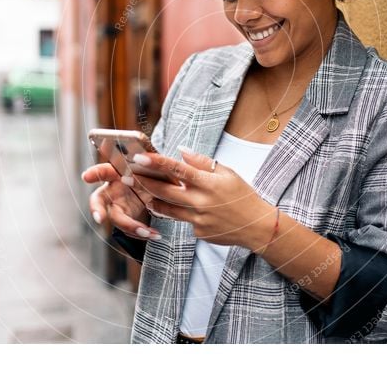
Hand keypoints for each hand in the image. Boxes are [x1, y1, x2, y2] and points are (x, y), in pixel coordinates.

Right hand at [82, 162, 161, 240]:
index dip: (94, 173)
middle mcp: (112, 190)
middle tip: (99, 218)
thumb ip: (146, 155)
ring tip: (147, 232)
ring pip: (117, 219)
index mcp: (116, 173)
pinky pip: (129, 229)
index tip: (86, 176)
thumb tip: (144, 144)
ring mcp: (117, 206)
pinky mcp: (127, 218)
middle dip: (97, 210)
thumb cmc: (153, 171)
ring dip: (131, 227)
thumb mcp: (152, 164)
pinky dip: (142, 232)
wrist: (163, 188)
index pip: (103, 171)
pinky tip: (155, 234)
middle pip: (98, 201)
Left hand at [123, 146, 274, 249]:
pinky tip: (184, 209)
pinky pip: (183, 222)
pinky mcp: (198, 233)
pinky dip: (180, 214)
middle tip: (129, 175)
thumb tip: (182, 152)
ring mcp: (198, 220)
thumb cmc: (243, 196)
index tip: (140, 158)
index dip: (157, 163)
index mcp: (208, 184)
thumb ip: (202, 163)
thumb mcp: (227, 173)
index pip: (178, 170)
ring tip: (144, 192)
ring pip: (168, 210)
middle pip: (165, 192)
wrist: (256, 226)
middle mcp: (200, 202)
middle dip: (145, 183)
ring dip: (154, 200)